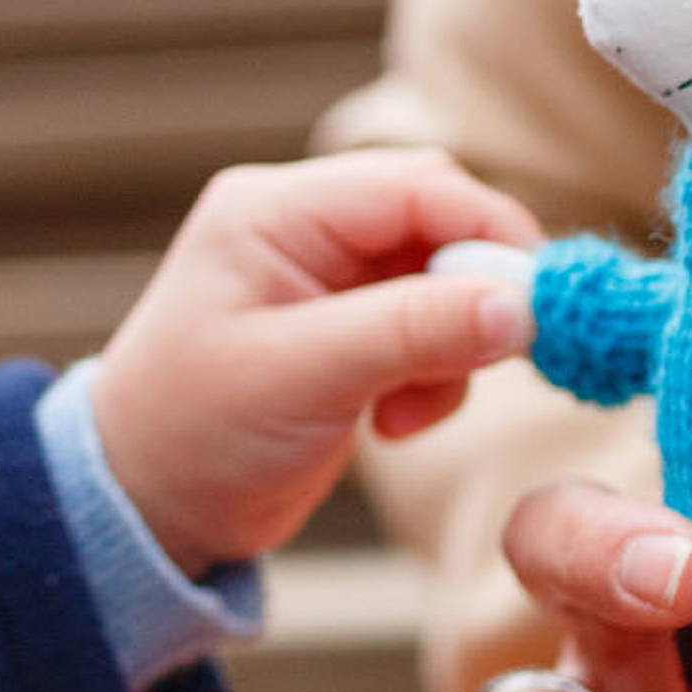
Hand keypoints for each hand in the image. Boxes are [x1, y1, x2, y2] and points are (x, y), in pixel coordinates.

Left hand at [94, 148, 540, 576]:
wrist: (146, 507)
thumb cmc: (193, 434)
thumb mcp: (302, 379)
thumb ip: (411, 332)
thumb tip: (522, 305)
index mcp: (272, 210)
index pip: (417, 185)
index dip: (494, 234)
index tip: (546, 307)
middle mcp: (298, 225)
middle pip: (438, 220)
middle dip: (476, 292)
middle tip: (487, 363)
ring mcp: (322, 274)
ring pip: (443, 273)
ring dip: (454, 342)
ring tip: (409, 409)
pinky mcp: (343, 324)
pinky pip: (429, 321)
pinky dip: (436, 370)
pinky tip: (392, 422)